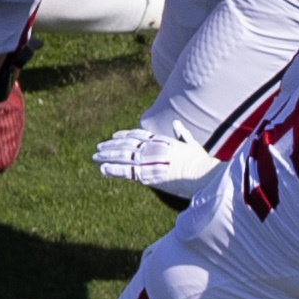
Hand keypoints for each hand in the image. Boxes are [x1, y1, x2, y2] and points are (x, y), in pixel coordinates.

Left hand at [93, 126, 224, 198]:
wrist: (203, 174)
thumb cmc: (201, 162)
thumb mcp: (192, 145)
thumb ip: (182, 134)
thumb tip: (176, 123)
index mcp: (162, 140)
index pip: (139, 135)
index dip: (125, 135)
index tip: (114, 136)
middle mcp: (153, 148)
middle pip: (127, 144)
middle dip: (112, 146)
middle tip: (99, 147)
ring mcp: (149, 160)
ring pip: (123, 156)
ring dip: (107, 156)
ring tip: (95, 157)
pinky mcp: (147, 175)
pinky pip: (126, 171)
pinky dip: (113, 169)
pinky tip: (102, 168)